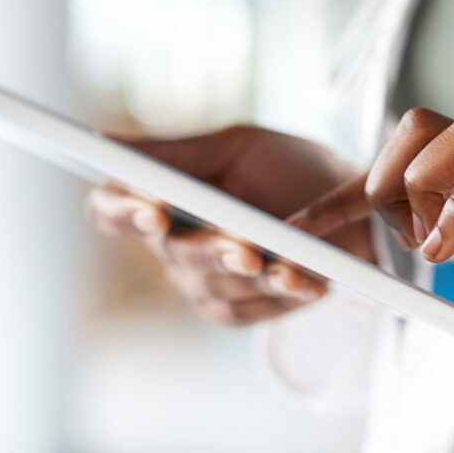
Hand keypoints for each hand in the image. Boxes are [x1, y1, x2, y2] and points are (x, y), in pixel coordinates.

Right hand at [87, 125, 372, 326]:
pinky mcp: (233, 310)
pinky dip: (277, 296)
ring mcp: (200, 281)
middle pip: (173, 253)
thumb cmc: (287, 168)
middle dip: (213, 250)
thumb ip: (175, 153)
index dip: (122, 212)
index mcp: (161, 197)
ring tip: (294, 267)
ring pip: (212, 285)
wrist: (349, 207)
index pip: (112, 210)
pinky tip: (306, 284)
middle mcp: (171, 244)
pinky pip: (244, 310)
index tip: (154, 210)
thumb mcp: (236, 148)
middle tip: (247, 249)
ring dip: (256, 276)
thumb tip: (104, 142)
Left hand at [290, 109, 453, 356]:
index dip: (341, 193)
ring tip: (428, 239)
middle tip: (389, 227)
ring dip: (419, 184)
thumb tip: (402, 224)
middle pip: (419, 119)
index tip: (300, 227)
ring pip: (453, 128)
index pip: (402, 155)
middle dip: (382, 171)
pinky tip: (448, 254)